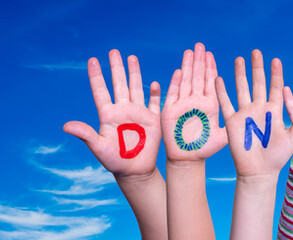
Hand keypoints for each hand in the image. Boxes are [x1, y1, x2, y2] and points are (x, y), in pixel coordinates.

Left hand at [64, 50, 161, 177]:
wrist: (134, 171)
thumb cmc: (114, 161)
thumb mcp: (98, 147)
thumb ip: (85, 134)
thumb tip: (65, 126)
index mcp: (108, 115)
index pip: (101, 90)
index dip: (97, 76)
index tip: (93, 60)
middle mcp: (122, 110)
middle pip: (119, 84)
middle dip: (116, 67)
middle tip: (114, 51)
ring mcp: (138, 114)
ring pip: (136, 88)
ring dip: (134, 73)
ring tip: (132, 58)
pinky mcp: (153, 120)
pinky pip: (155, 103)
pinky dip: (156, 93)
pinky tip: (156, 83)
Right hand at [161, 43, 227, 161]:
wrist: (187, 160)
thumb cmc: (206, 149)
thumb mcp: (224, 136)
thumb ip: (235, 125)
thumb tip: (253, 117)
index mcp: (209, 105)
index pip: (210, 82)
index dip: (210, 68)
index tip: (211, 53)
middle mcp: (196, 102)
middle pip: (197, 77)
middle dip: (199, 61)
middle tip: (200, 45)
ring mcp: (182, 105)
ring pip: (185, 82)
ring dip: (187, 67)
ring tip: (189, 52)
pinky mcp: (170, 112)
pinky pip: (173, 95)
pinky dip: (175, 84)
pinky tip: (179, 72)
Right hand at [217, 50, 292, 177]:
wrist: (259, 172)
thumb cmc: (278, 156)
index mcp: (274, 110)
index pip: (275, 87)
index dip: (275, 74)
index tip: (276, 60)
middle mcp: (259, 109)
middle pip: (258, 83)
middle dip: (257, 68)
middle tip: (256, 52)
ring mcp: (245, 114)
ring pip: (242, 89)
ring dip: (240, 74)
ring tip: (239, 59)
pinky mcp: (232, 122)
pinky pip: (226, 104)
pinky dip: (222, 92)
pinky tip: (219, 78)